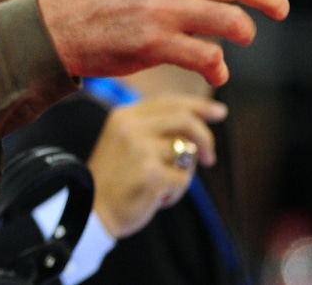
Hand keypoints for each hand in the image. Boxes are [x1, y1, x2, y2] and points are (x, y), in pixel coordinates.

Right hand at [88, 94, 226, 237]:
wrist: (92, 210)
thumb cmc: (113, 178)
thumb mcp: (124, 141)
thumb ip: (152, 127)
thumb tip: (196, 121)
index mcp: (124, 116)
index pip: (168, 101)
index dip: (198, 105)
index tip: (219, 112)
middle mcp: (131, 127)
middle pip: (185, 119)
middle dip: (206, 138)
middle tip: (211, 159)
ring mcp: (141, 149)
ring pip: (187, 153)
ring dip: (183, 174)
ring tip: (162, 186)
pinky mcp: (151, 174)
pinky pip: (183, 180)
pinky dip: (175, 193)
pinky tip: (156, 199)